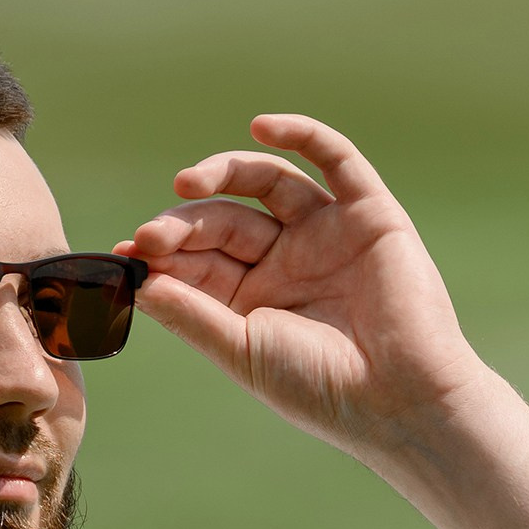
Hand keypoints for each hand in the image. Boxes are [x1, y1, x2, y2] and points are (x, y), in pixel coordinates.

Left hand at [119, 116, 483, 459]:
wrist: (399, 399)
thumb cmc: (319, 388)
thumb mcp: (242, 351)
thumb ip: (192, 314)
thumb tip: (139, 282)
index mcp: (254, 300)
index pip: (199, 260)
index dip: (163, 252)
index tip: (129, 251)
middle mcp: (287, 261)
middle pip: (224, 220)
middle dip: (185, 224)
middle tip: (152, 236)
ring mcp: (326, 233)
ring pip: (267, 183)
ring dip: (224, 172)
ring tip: (186, 184)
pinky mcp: (368, 213)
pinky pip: (335, 159)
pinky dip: (301, 135)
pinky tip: (261, 129)